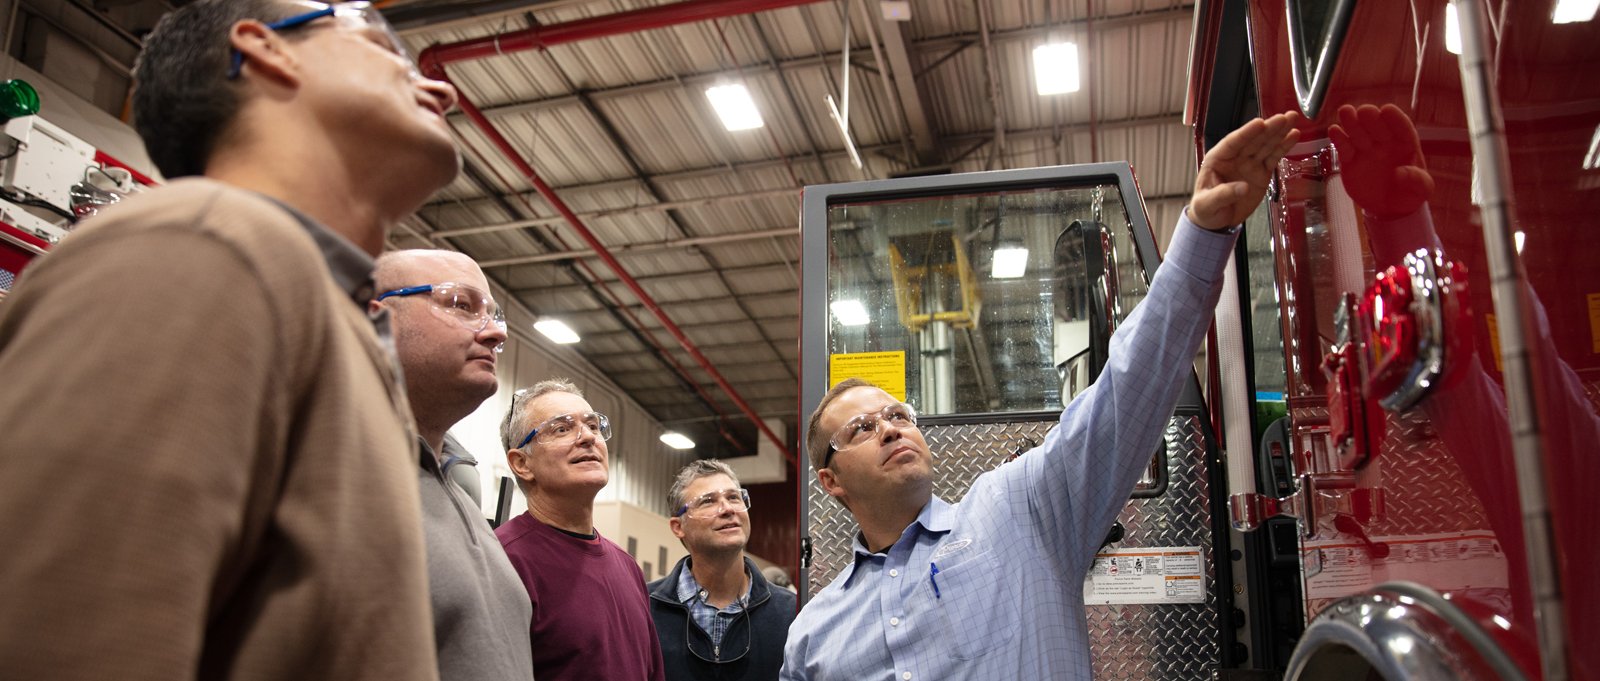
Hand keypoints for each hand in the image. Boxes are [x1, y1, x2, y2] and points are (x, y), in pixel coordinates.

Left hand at [1188, 111, 1302, 229]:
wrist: (1216, 222)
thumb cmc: (1206, 210)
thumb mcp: (1207, 205)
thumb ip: (1222, 195)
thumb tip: (1242, 188)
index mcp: (1217, 159)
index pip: (1232, 142)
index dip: (1247, 133)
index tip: (1260, 123)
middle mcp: (1235, 157)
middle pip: (1253, 140)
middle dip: (1269, 129)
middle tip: (1283, 118)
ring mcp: (1250, 164)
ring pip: (1266, 145)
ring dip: (1279, 133)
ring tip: (1292, 119)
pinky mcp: (1262, 172)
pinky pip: (1273, 157)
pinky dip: (1283, 147)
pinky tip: (1293, 136)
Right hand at [1328, 104, 1433, 218]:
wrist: (1388, 209)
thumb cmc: (1408, 194)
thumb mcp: (1421, 191)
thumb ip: (1417, 181)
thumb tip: (1400, 173)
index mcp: (1405, 144)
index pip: (1402, 128)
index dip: (1395, 119)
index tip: (1387, 110)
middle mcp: (1384, 142)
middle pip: (1377, 126)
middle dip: (1371, 117)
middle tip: (1363, 111)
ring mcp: (1365, 150)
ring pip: (1358, 132)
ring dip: (1351, 122)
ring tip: (1345, 111)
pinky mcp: (1349, 160)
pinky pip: (1344, 147)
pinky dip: (1339, 139)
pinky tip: (1334, 131)